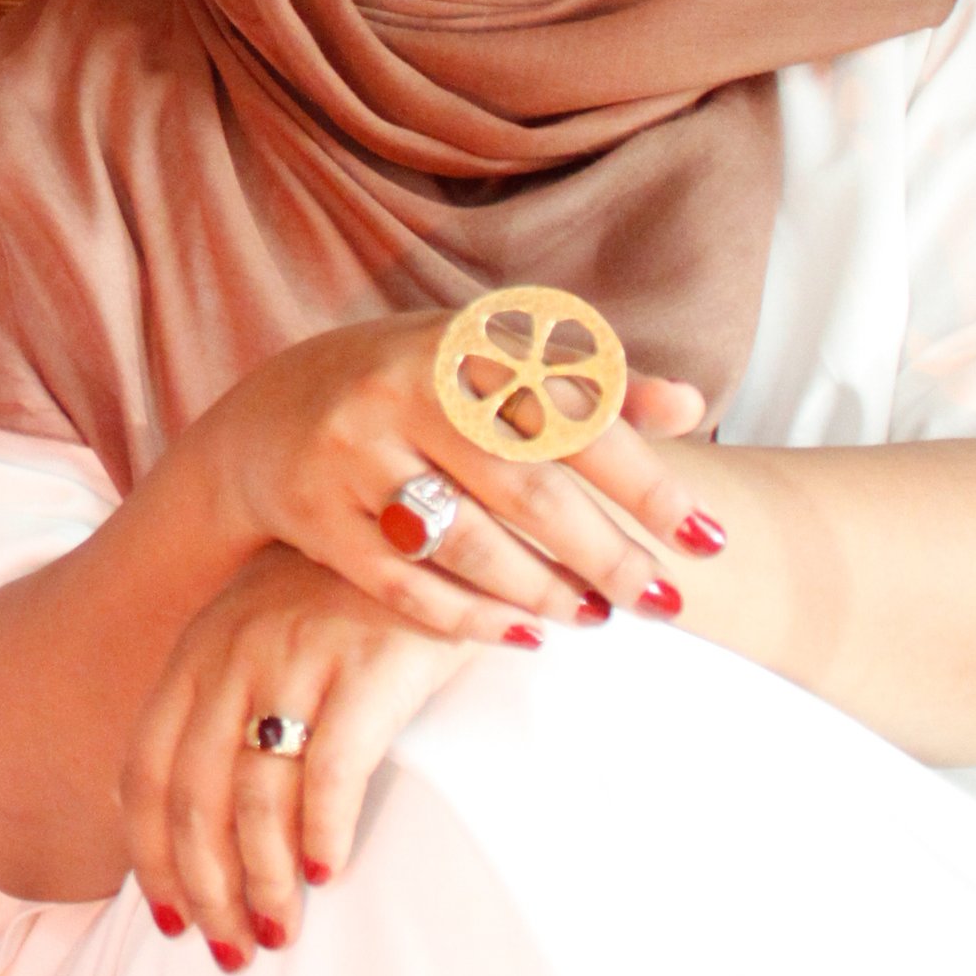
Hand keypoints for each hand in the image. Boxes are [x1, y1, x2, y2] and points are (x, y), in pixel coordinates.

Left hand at [119, 546, 468, 964]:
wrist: (424, 519)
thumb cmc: (342, 600)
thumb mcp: (257, 635)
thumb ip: (218, 707)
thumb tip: (182, 821)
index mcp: (197, 653)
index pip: (145, 770)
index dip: (150, 855)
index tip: (169, 920)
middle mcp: (234, 653)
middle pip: (194, 795)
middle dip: (206, 887)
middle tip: (232, 949)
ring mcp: (301, 656)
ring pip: (257, 794)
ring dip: (262, 879)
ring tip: (279, 930)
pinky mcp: (371, 663)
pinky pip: (331, 767)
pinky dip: (321, 832)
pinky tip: (326, 872)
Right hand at [186, 312, 713, 635]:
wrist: (268, 417)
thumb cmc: (412, 387)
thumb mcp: (489, 361)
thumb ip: (586, 381)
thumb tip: (690, 404)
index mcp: (459, 341)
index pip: (573, 415)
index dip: (646, 481)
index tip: (707, 537)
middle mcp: (401, 389)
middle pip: (526, 488)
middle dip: (606, 554)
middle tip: (663, 600)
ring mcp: (352, 454)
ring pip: (468, 543)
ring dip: (546, 591)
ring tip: (598, 617)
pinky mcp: (316, 516)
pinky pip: (405, 585)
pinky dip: (470, 618)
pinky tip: (524, 634)